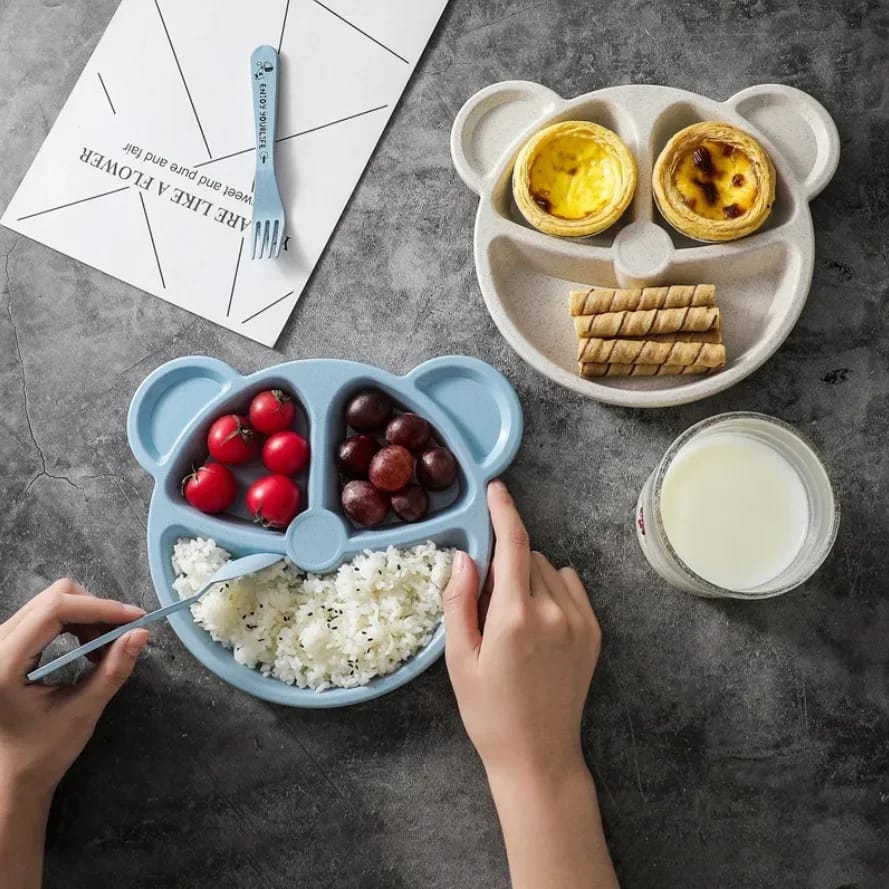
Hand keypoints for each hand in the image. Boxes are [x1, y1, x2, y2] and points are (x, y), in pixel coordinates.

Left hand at [0, 578, 148, 798]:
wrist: (13, 773)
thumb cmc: (44, 751)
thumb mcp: (83, 711)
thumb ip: (113, 670)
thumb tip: (141, 633)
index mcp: (4, 664)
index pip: (54, 610)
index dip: (99, 607)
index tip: (135, 618)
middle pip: (54, 597)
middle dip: (95, 611)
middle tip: (121, 637)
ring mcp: (0, 643)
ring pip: (52, 601)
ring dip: (87, 616)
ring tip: (104, 648)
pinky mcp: (9, 644)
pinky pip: (47, 614)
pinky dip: (76, 623)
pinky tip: (89, 648)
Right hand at [443, 480, 600, 778]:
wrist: (539, 756)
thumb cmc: (489, 712)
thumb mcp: (459, 659)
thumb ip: (459, 601)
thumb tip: (464, 556)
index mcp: (515, 616)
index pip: (512, 543)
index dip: (503, 510)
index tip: (496, 488)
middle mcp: (554, 611)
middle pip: (527, 555)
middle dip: (505, 562)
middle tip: (488, 600)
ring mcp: (579, 621)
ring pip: (549, 569)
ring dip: (528, 575)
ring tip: (513, 618)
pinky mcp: (594, 632)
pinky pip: (572, 586)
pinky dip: (552, 588)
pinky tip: (538, 620)